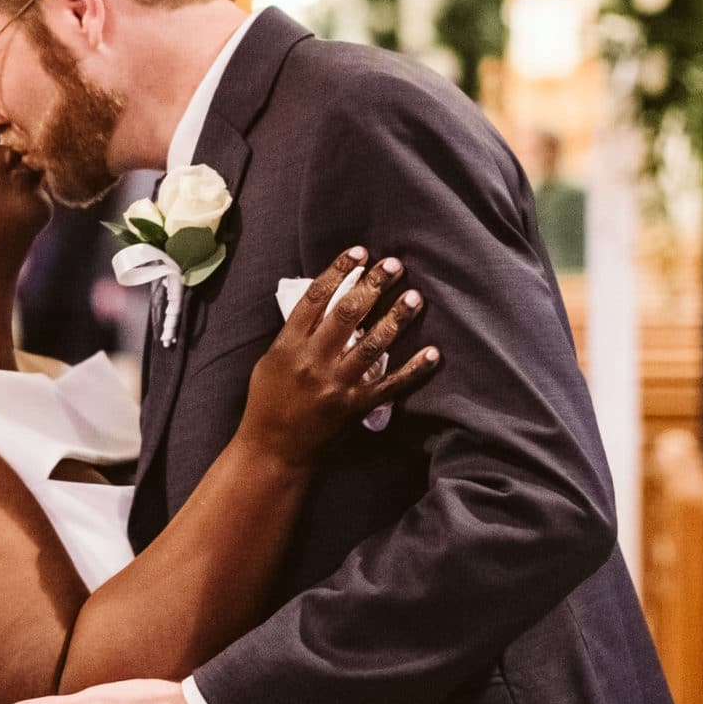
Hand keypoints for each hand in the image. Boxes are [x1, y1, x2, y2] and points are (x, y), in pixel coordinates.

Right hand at [238, 249, 441, 465]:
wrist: (273, 451)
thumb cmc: (268, 402)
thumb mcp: (272, 360)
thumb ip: (296, 333)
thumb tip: (324, 302)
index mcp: (290, 345)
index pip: (316, 298)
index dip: (339, 271)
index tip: (359, 252)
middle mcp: (314, 361)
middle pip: (347, 314)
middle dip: (372, 285)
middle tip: (394, 264)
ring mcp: (337, 385)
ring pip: (372, 344)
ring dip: (396, 318)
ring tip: (414, 297)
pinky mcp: (356, 407)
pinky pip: (390, 385)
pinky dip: (414, 369)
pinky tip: (434, 353)